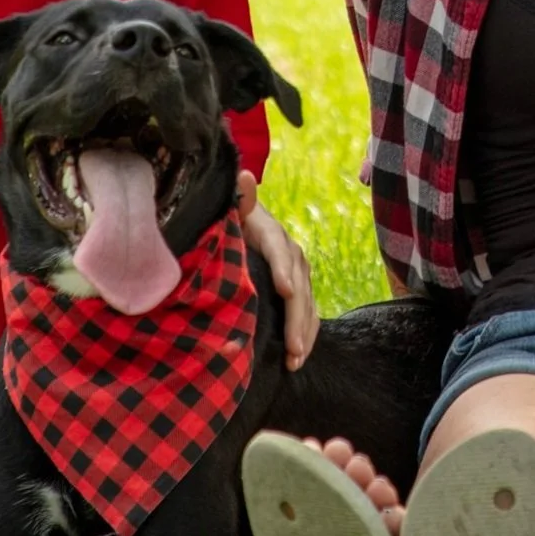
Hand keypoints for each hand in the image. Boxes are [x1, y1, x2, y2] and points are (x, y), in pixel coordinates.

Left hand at [238, 172, 319, 370]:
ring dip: (304, 332)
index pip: (279, 249)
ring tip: (295, 358)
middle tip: (293, 346)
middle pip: (298, 283)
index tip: (286, 290)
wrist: (237, 225)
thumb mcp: (228, 210)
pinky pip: (307, 312)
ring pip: (307, 302)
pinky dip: (306, 334)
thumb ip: (237, 200)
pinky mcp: (296, 288)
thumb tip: (245, 177)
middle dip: (297, 316)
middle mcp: (288, 251)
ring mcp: (296, 271)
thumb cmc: (227, 221)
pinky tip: (298, 357)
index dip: (283, 269)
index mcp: (269, 232)